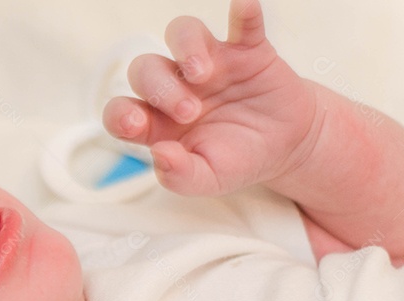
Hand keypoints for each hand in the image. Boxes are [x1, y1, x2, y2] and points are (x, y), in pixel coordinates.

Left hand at [103, 0, 319, 196]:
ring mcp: (209, 63)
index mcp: (156, 122)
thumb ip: (180, 175)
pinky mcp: (246, 50)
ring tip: (203, 73)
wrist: (283, 147)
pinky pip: (242, 24)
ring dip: (187, 48)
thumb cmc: (235, 161)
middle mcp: (175, 86)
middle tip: (189, 112)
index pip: (120, 110)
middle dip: (161, 89)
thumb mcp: (207, 180)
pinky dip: (243, 12)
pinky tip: (243, 5)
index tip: (137, 124)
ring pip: (181, 33)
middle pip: (145, 69)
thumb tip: (159, 155)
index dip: (119, 113)